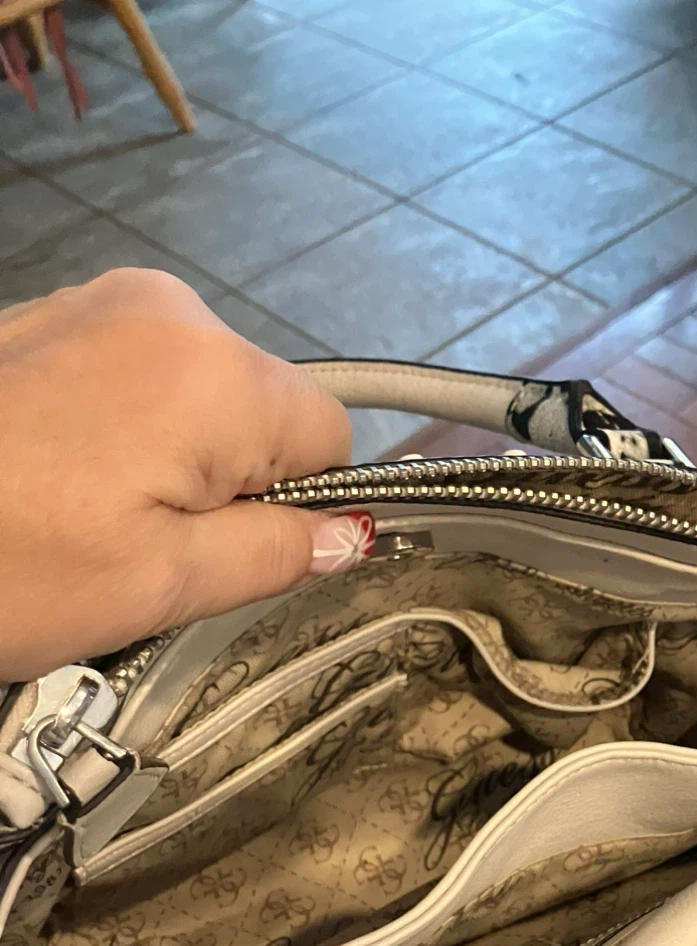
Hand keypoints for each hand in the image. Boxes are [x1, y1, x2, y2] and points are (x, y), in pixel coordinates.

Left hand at [0, 268, 372, 680]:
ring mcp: (101, 300)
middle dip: (233, 478)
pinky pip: (136, 372)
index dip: (304, 504)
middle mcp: (170, 309)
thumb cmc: (13, 565)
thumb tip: (353, 538)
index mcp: (215, 372)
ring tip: (94, 511)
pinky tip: (61, 471)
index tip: (233, 550)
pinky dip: (124, 424)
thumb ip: (277, 552)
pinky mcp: (49, 312)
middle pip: (262, 407)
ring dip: (176, 454)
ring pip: (199, 392)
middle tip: (150, 545)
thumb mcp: (163, 584)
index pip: (330, 434)